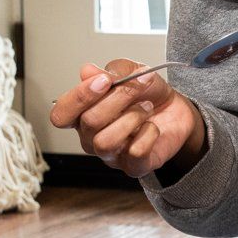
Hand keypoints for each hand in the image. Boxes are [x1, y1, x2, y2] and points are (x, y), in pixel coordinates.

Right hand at [48, 60, 205, 179]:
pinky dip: (148, 134)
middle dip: (117, 99)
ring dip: (131, 118)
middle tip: (138, 86)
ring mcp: (111, 155)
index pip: (61, 115)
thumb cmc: (147, 94)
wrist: (176, 110)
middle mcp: (91, 137)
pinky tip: (153, 127)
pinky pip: (134, 153)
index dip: (78, 98)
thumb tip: (88, 71)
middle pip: (88, 123)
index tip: (104, 81)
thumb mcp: (131, 72)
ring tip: (146, 107)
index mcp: (82, 114)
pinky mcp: (133, 166)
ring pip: (105, 142)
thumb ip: (110, 72)